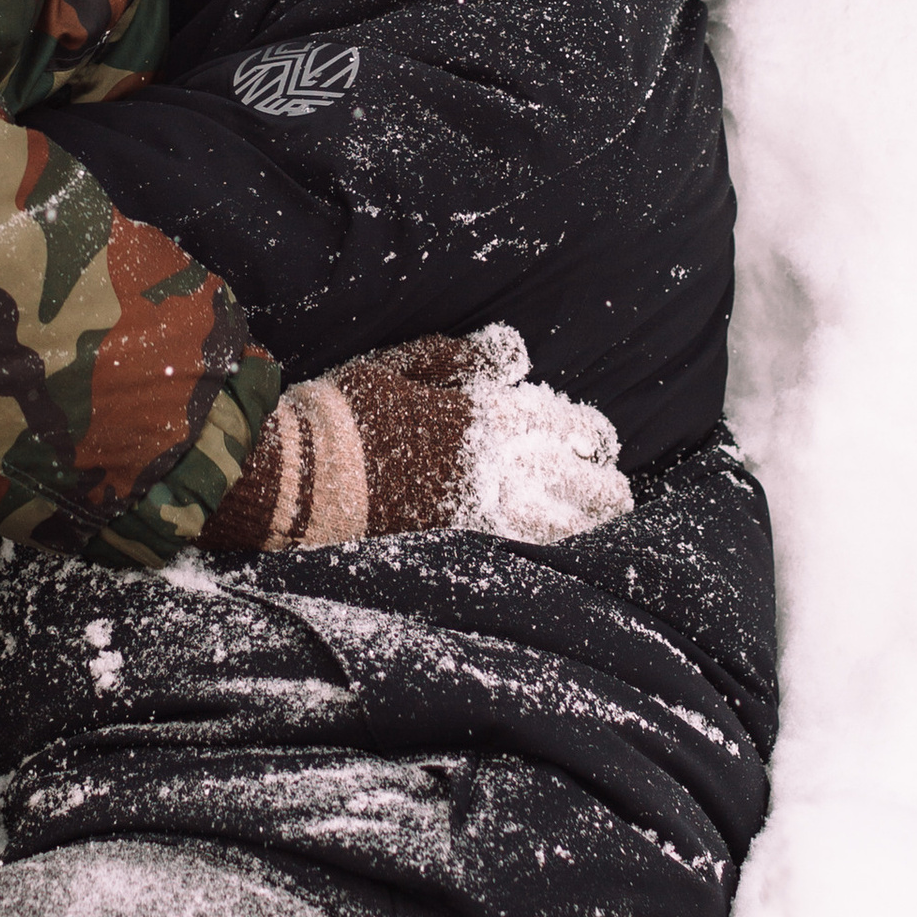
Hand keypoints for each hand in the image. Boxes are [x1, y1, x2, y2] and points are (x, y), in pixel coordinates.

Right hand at [218, 324, 628, 551]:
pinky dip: (548, 558)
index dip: (590, 435)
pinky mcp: (458, 551)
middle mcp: (494, 467)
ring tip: (601, 532)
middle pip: (575, 483)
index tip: (600, 445)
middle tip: (616, 496)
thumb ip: (464, 358)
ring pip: (559, 528)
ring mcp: (479, 515)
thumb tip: (516, 354)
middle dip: (603, 490)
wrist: (301, 476)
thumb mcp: (403, 365)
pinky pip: (521, 557)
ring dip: (586, 528)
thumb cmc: (349, 411)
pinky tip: (558, 561)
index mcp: (485, 415)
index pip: (563, 424)